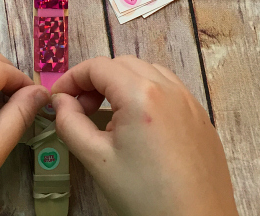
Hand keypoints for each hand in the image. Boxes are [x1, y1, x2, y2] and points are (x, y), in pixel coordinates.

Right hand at [51, 55, 237, 215]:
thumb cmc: (147, 196)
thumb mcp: (96, 159)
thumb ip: (70, 123)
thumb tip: (61, 102)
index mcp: (141, 94)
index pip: (97, 67)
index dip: (71, 78)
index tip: (59, 98)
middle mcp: (168, 88)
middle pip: (122, 64)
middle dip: (96, 80)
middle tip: (81, 108)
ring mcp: (189, 101)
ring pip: (147, 71)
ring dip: (122, 82)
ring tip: (109, 115)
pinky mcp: (200, 117)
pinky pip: (168, 89)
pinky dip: (146, 93)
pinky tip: (137, 124)